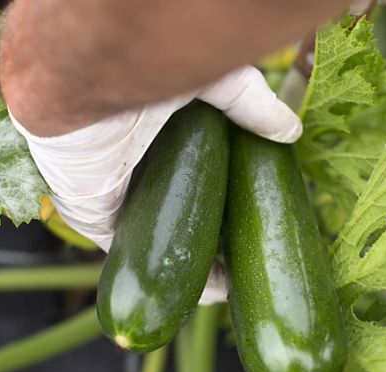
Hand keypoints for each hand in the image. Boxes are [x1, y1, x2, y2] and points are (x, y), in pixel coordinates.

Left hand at [10, 66, 300, 304]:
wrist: (95, 77)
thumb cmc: (150, 68)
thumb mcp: (217, 85)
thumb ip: (251, 105)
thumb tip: (290, 131)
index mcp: (158, 134)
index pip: (195, 179)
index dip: (224, 204)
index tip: (252, 224)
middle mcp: (134, 166)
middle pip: (179, 215)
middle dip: (212, 243)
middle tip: (247, 261)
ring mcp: (115, 193)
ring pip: (159, 242)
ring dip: (194, 267)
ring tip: (233, 285)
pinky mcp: (95, 217)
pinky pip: (134, 259)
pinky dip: (170, 278)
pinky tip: (208, 290)